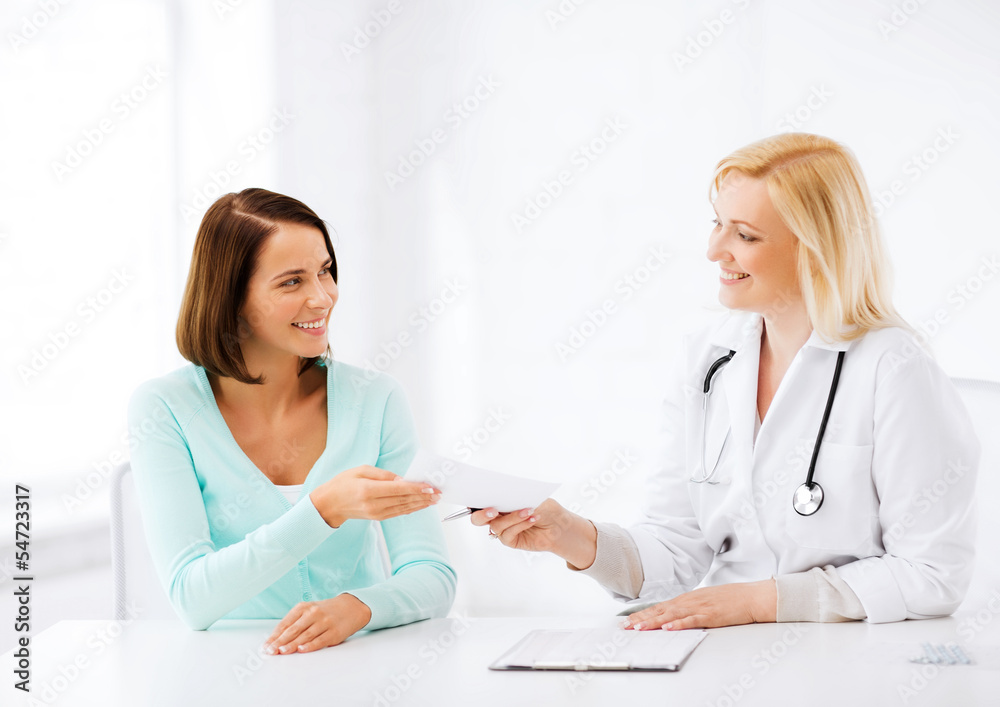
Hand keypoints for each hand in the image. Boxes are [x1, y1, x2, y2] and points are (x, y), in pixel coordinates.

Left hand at [264, 593, 371, 654]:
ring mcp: (324, 622)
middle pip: (293, 629)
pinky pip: (320, 640)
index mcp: (303, 607)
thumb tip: (277, 640)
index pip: (285, 623)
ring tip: (282, 651)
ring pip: (305, 635)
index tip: (266, 646)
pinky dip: (310, 645)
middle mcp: (313, 613)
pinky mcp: (334, 632)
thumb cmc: (326, 611)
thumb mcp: (309, 610)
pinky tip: (302, 649)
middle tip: (270, 651)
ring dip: (292, 644)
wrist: (351, 607)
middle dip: (280, 641)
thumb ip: (294, 623)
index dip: (274, 636)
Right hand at [310, 465, 439, 527]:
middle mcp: (374, 505)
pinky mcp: (378, 518)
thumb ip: (383, 475)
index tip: (430, 486)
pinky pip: (399, 513)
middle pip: (404, 500)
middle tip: (439, 493)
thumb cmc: (344, 483)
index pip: (398, 489)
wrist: (329, 504)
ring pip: (404, 508)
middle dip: (423, 496)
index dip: (416, 488)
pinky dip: (412, 508)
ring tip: (435, 499)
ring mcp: (376, 514)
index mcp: (368, 490)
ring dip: (421, 504)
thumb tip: (403, 479)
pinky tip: (421, 504)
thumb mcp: (361, 470)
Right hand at [469, 499, 597, 568]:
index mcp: (499, 502)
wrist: (559, 525)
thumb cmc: (545, 508)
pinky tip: (531, 519)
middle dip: (482, 514)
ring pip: (496, 526)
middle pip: (477, 519)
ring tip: (528, 511)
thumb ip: (516, 496)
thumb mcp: (532, 496)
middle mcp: (498, 517)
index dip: (475, 500)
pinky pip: (508, 534)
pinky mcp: (511, 541)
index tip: (480, 496)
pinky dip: (520, 525)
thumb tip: (504, 495)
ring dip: (512, 517)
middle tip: (493, 510)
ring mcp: (503, 529)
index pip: (480, 501)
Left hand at [621, 580, 776, 630]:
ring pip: (672, 615)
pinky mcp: (711, 615)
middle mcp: (690, 601)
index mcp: (688, 598)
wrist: (752, 597)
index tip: (629, 620)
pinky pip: (692, 620)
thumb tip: (675, 615)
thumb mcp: (705, 600)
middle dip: (642, 618)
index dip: (644, 613)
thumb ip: (690, 607)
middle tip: (625, 626)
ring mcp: (700, 607)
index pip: (661, 606)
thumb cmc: (731, 599)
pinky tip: (668, 628)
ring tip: (639, 627)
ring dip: (654, 621)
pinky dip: (679, 624)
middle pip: (661, 610)